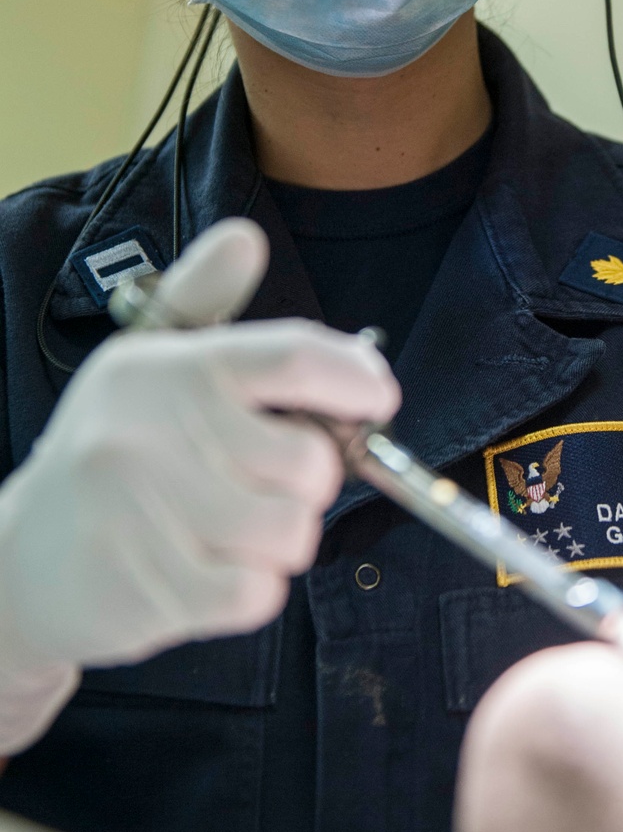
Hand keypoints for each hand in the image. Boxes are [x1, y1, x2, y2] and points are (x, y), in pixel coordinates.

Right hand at [0, 219, 399, 753]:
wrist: (20, 561)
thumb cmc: (112, 451)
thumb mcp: (146, 362)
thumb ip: (202, 298)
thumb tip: (246, 238)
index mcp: (164, 369)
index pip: (291, 357)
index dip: (356, 378)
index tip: (377, 395)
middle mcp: (148, 433)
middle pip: (310, 461)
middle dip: (309, 480)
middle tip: (264, 480)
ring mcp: (144, 514)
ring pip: (293, 532)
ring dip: (282, 538)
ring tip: (232, 526)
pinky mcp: (149, 590)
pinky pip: (259, 594)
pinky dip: (252, 590)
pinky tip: (210, 568)